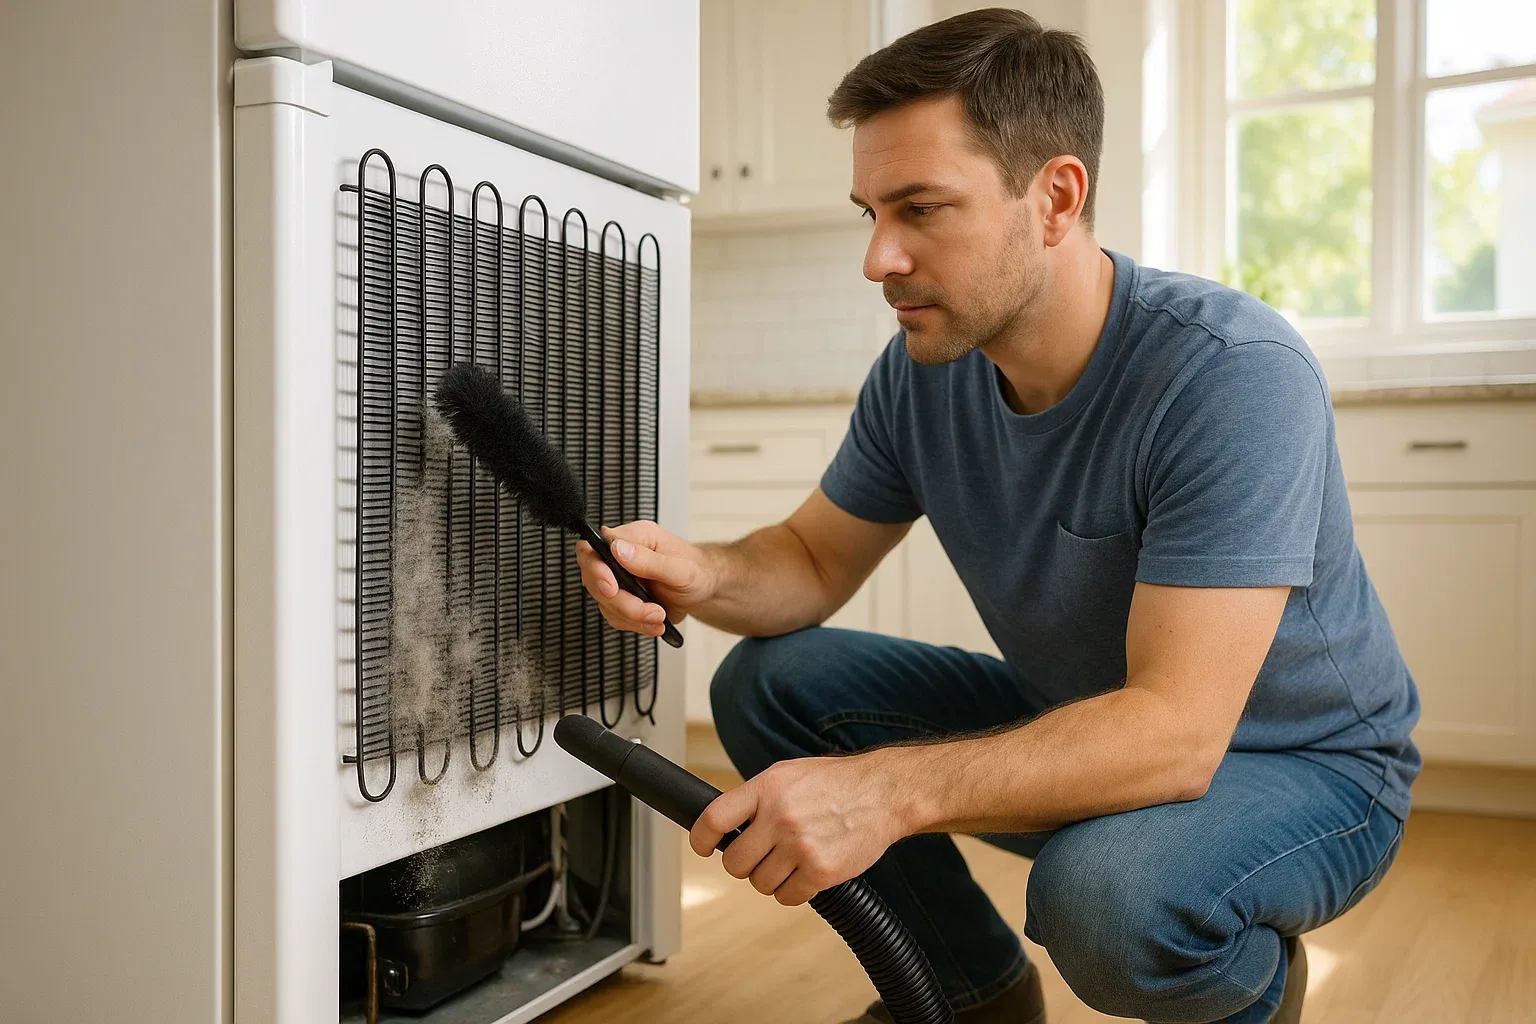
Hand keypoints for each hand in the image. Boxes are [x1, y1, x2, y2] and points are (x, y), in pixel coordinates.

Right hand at [575, 520, 716, 637]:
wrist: (704, 590)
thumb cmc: (697, 571)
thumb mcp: (680, 567)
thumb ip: (649, 560)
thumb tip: (618, 549)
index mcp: (634, 537)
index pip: (594, 547)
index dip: (596, 570)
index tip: (612, 588)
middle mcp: (621, 556)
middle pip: (594, 579)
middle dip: (621, 602)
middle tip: (650, 610)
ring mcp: (620, 578)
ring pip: (604, 602)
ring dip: (631, 616)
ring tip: (659, 617)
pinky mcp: (622, 598)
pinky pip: (614, 616)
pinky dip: (634, 624)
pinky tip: (654, 622)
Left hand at [688, 753, 909, 906]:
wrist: (884, 792)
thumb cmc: (836, 783)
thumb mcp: (789, 773)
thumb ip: (757, 796)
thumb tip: (725, 823)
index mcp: (767, 787)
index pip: (714, 819)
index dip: (700, 839)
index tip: (703, 847)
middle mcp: (780, 816)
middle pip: (734, 862)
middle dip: (744, 864)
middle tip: (762, 855)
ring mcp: (800, 845)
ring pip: (760, 884)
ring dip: (771, 879)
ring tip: (791, 861)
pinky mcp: (821, 870)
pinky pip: (787, 897)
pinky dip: (793, 891)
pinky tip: (805, 874)